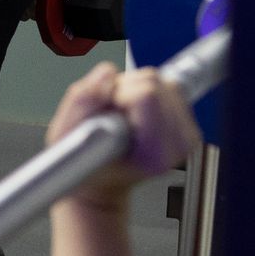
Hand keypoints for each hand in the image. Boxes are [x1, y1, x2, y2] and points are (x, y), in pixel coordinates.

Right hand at [46, 63, 197, 211]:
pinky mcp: (187, 125)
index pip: (146, 94)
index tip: (107, 117)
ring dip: (136, 90)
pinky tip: (134, 114)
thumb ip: (83, 101)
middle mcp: (178, 144)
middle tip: (112, 116)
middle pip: (155, 82)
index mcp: (154, 153)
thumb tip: (107, 73)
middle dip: (126, 90)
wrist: (103, 182)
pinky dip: (146, 93)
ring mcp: (187, 135)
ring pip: (163, 81)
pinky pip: (169, 88)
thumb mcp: (67, 136)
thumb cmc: (86, 167)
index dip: (117, 95)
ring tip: (121, 116)